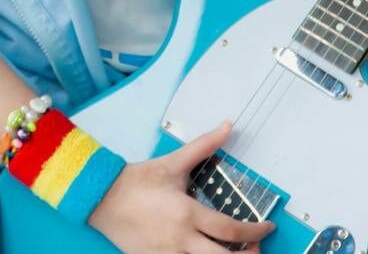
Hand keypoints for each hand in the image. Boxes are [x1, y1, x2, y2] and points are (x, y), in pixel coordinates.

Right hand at [89, 121, 273, 253]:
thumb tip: (227, 126)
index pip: (232, 230)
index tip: (267, 227)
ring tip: (231, 252)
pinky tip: (203, 252)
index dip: (256, 232)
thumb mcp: (172, 163)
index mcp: (187, 214)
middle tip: (255, 249)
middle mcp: (181, 239)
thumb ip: (203, 146)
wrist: (100, 197)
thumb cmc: (135, 181)